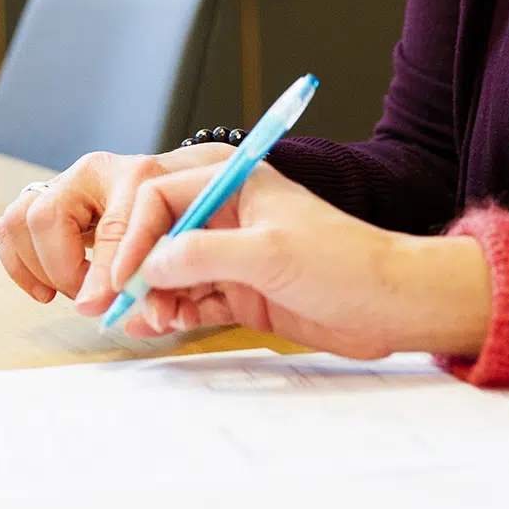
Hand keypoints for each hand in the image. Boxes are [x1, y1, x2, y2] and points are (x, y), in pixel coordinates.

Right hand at [0, 144, 231, 305]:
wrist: (180, 182)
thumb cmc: (183, 211)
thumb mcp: (182, 239)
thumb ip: (155, 272)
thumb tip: (115, 312)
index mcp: (134, 175)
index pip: (108, 228)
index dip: (101, 273)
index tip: (98, 306)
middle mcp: (90, 173)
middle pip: (44, 217)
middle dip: (62, 269)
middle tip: (88, 297)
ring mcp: (63, 185)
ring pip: (17, 219)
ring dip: (35, 266)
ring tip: (66, 291)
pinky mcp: (47, 203)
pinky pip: (8, 228)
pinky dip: (19, 264)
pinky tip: (45, 289)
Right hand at [93, 161, 490, 360]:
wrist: (393, 305)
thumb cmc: (346, 263)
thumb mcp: (269, 254)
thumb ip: (203, 254)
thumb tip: (148, 264)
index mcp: (233, 182)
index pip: (159, 196)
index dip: (133, 235)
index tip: (120, 274)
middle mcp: (226, 214)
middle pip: (157, 235)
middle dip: (133, 269)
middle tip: (114, 303)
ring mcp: (231, 254)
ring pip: (169, 272)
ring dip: (151, 295)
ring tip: (146, 319)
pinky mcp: (240, 291)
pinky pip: (190, 299)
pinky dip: (171, 313)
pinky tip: (157, 325)